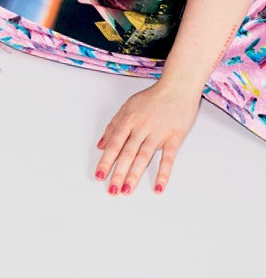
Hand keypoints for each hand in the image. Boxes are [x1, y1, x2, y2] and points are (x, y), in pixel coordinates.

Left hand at [94, 80, 200, 195]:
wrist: (177, 87)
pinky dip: (163, 173)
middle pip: (127, 153)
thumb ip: (113, 126)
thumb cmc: (151, 97)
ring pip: (144, 157)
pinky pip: (168, 158)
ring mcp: (158, 133)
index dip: (106, 160)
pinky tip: (158, 187)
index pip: (114, 144)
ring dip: (135, 175)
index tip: (100, 175)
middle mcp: (141, 128)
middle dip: (118, 173)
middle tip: (112, 190)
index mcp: (128, 120)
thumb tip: (101, 145)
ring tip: (127, 190)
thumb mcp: (127, 107)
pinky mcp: (174, 137)